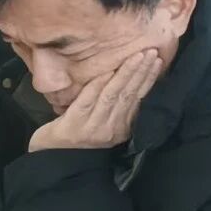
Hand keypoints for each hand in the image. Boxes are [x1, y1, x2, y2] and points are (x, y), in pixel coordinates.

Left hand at [28, 50, 161, 152]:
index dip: (149, 79)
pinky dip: (98, 84)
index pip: (139, 99)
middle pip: (129, 94)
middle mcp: (111, 128)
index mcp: (122, 129)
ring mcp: (93, 127)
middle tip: (151, 52)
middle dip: (142, 71)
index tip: (159, 60)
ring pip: (113, 95)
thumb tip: (134, 80)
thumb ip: (118, 108)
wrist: (51, 159)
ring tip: (136, 56)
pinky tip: (107, 71)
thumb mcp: (105, 126)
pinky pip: (88, 100)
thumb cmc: (79, 138)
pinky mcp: (74, 124)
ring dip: (126, 73)